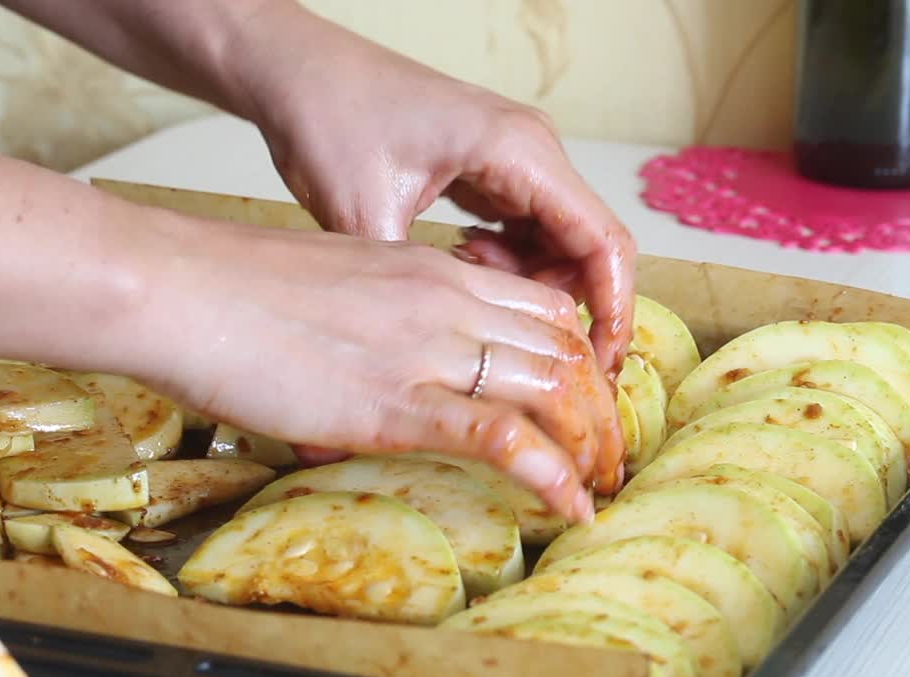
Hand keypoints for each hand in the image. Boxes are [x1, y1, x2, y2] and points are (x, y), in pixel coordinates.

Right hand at [133, 212, 625, 518]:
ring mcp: (426, 350)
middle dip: (599, 406)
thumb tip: (381, 368)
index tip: (581, 400)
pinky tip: (570, 503)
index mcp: (433, 270)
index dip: (577, 357)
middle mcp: (447, 302)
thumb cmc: (236, 288)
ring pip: (552, 388)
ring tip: (598, 486)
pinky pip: (502, 435)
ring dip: (589, 444)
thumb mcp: (334, 286)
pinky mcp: (396, 401)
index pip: (541, 307)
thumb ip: (378, 320)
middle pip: (563, 348)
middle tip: (605, 453)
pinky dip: (551, 473)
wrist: (182, 287)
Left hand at [223, 2, 635, 378]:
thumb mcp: (366, 213)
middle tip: (528, 357)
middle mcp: (530, 151)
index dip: (613, 311)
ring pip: (555, 244)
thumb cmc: (330, 118)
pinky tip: (455, 265)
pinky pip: (522, 232)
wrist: (297, 72)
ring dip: (526, 285)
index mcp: (519, 151)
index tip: (603, 370)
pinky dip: (502, 265)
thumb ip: (417, 286)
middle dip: (567, 308)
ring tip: (463, 291)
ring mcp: (513, 160)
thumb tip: (443, 357)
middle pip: (586, 247)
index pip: (602, 241)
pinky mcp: (490, 171)